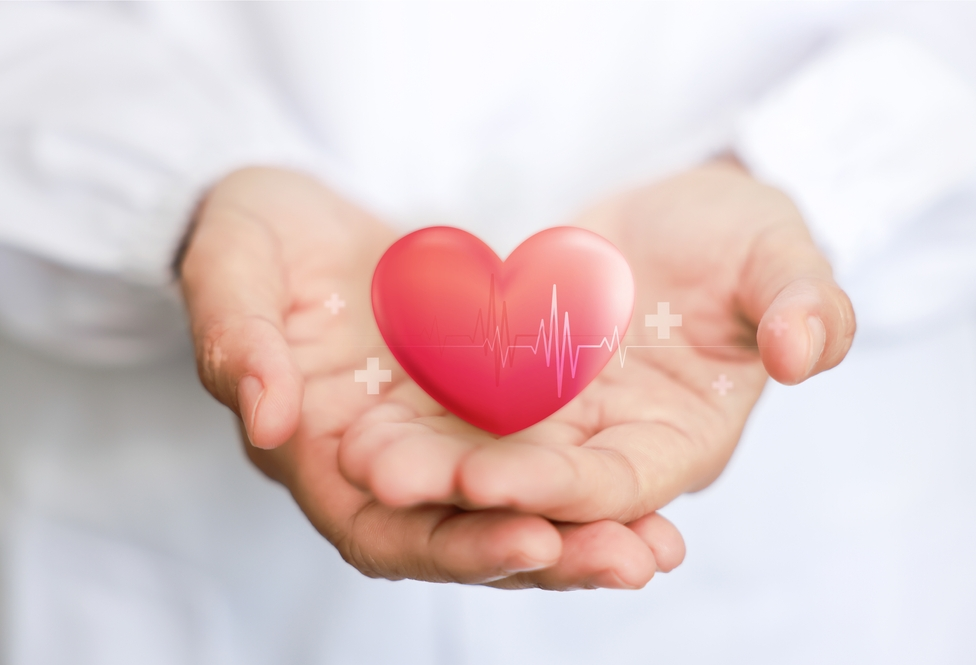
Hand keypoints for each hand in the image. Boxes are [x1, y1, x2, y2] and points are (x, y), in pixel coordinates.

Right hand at [179, 167, 682, 589]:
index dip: (452, 546)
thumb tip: (267, 420)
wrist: (298, 209)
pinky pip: (539, 446)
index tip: (531, 540)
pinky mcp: (479, 401)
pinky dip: (589, 474)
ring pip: (512, 506)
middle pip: (464, 537)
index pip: (383, 530)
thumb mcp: (229, 268)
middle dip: (547, 555)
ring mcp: (438, 437)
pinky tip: (653, 486)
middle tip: (631, 561)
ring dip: (584, 532)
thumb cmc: (250, 236)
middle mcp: (384, 466)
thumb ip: (239, 341)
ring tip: (658, 548)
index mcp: (316, 455)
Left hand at [338, 159, 854, 535]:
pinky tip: (357, 419)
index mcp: (679, 438)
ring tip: (358, 459)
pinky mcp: (504, 385)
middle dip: (467, 497)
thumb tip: (807, 352)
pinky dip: (412, 421)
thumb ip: (804, 302)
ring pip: (481, 461)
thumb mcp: (777, 252)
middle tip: (391, 483)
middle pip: (535, 491)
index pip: (617, 485)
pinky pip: (451, 412)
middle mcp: (607, 446)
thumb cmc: (735, 237)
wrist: (670, 209)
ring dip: (422, 470)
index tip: (488, 485)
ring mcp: (549, 421)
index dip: (560, 491)